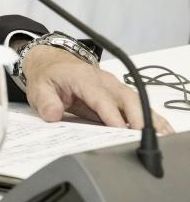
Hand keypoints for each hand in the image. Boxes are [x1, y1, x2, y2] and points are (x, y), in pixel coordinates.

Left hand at [22, 45, 173, 133]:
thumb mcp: (38, 88)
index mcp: (83, 78)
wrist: (51, 62)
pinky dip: (149, 117)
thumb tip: (53, 115)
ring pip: (136, 101)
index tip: (121, 131)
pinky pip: (136, 105)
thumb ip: (45, 101)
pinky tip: (161, 130)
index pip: (101, 98)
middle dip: (138, 118)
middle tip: (144, 139)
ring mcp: (113, 86)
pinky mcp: (117, 94)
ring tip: (163, 137)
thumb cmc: (48, 75)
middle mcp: (103, 81)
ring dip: (149, 118)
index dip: (112, 115)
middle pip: (126, 98)